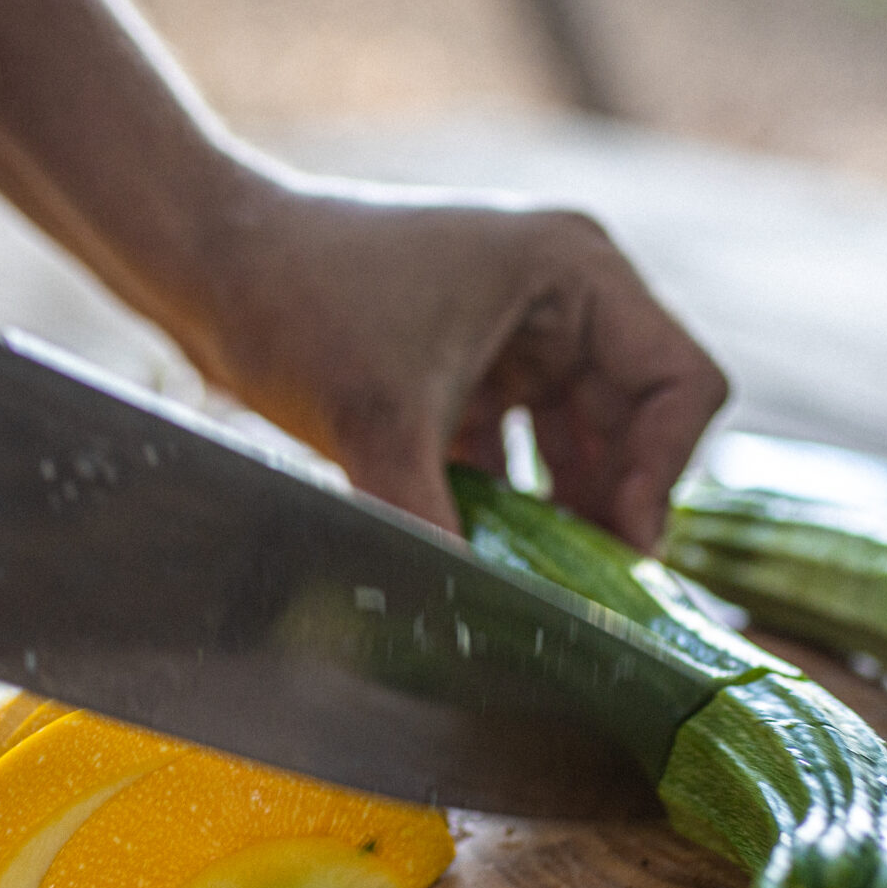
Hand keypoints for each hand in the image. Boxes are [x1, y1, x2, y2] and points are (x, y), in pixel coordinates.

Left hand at [180, 180, 727, 547]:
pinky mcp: (475, 372)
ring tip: (544, 584)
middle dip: (613, 506)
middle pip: (638, 424)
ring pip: (584, 447)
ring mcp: (520, 335)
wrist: (205, 265)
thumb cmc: (298, 302)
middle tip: (585, 591)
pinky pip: (526, 452)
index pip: (680, 382)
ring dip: (566, 513)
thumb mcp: (378, 424)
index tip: (619, 544)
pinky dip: (515, 505)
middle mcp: (563, 297)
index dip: (663, 471)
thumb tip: (468, 622)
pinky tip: (489, 558)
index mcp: (574, 271)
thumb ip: (433, 526)